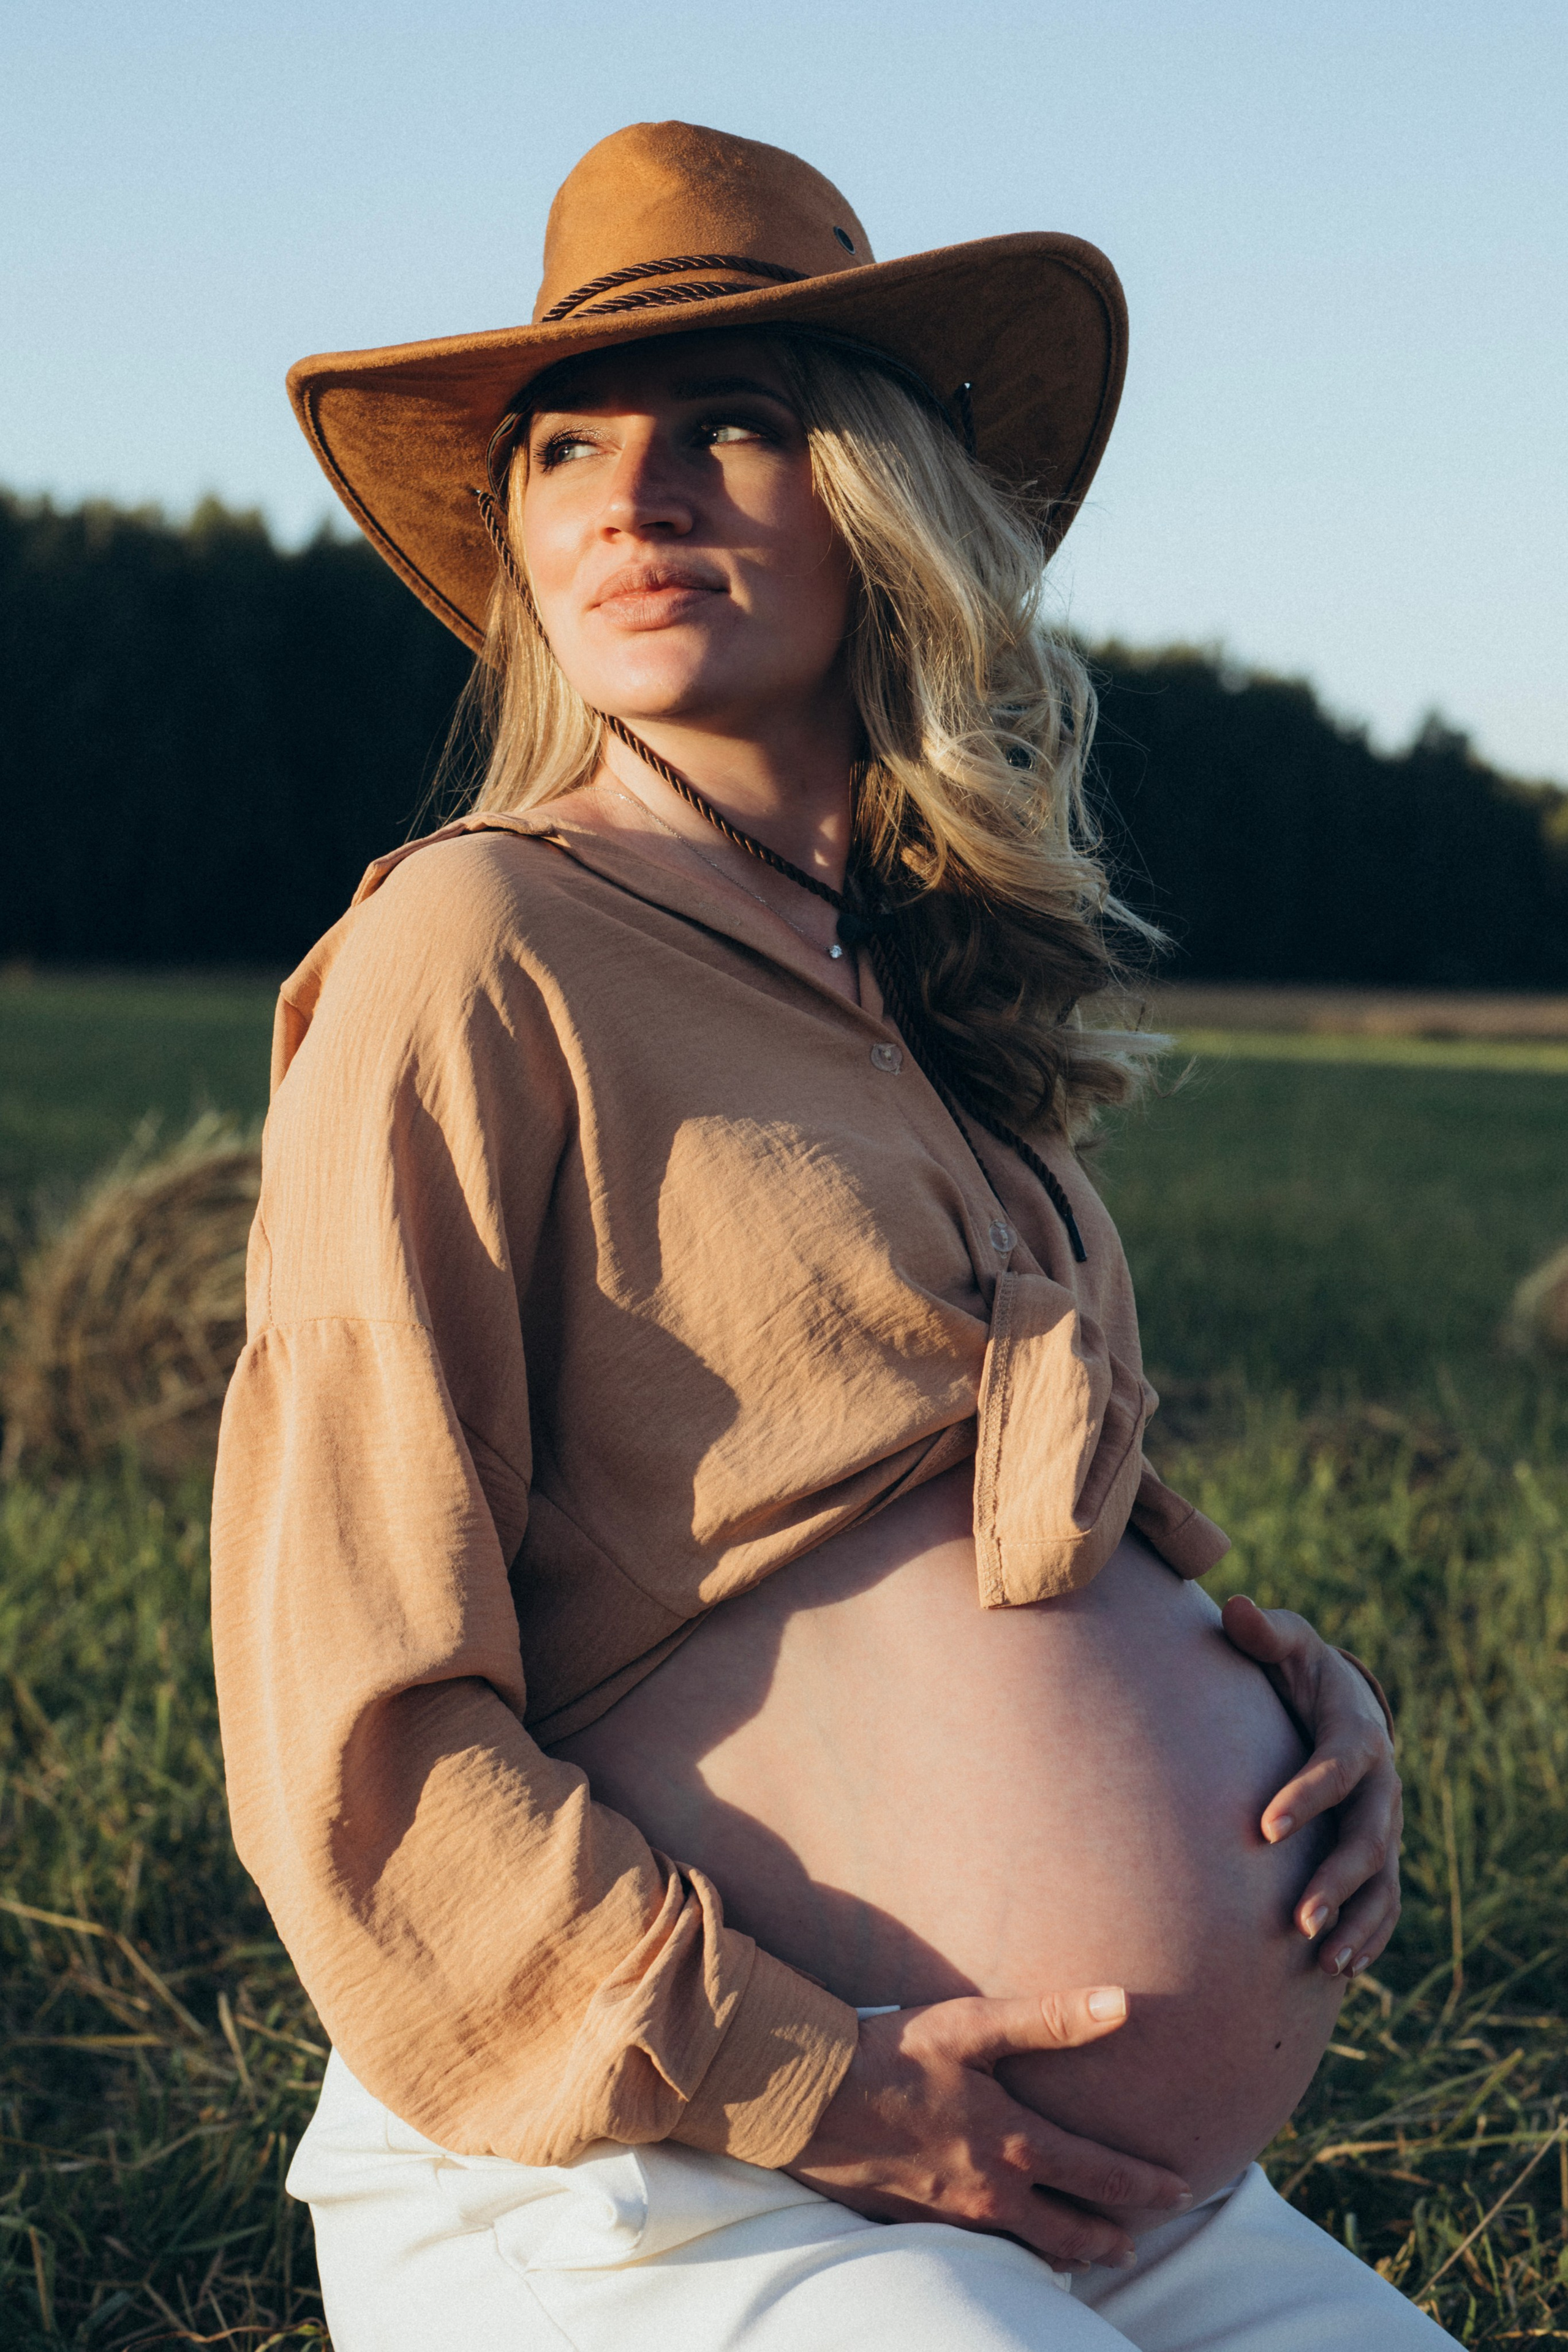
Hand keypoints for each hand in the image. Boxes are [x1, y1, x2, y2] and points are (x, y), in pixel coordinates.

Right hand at [784, 1990, 1192, 2272]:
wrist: (808, 2098)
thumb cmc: (892, 2052)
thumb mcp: (972, 2023)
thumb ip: (1050, 2018)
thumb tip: (1122, 2004)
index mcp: (1014, 2144)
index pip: (1099, 2173)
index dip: (1144, 2183)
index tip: (1182, 2188)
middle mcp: (991, 2191)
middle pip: (1068, 2231)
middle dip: (1109, 2239)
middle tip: (1137, 2247)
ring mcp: (953, 2215)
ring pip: (1025, 2246)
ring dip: (1062, 2252)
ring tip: (1084, 2256)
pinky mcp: (917, 2222)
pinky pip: (979, 2247)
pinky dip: (1008, 2251)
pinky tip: (1006, 2241)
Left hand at [1221, 1595, 1401, 1978]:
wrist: (1338, 1698)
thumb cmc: (1299, 1667)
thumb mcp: (1285, 1642)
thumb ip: (1262, 1631)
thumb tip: (1233, 1607)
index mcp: (1355, 1734)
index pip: (1335, 1769)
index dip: (1305, 1798)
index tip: (1264, 1829)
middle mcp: (1380, 1786)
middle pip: (1369, 1839)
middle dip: (1336, 1880)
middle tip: (1300, 1918)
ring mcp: (1384, 1824)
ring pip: (1382, 1882)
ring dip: (1357, 1923)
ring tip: (1326, 1962)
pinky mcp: (1378, 1855)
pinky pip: (1383, 1902)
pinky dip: (1369, 1936)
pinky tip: (1339, 1971)